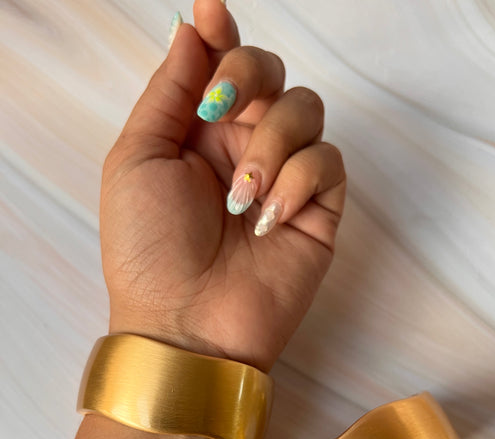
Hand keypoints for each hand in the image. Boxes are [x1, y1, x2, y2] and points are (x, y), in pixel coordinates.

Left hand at [100, 0, 344, 371]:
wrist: (185, 323)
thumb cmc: (149, 250)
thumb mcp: (137, 160)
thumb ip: (170, 91)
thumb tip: (193, 27)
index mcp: (197, 134)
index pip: (222, 65)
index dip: (222, 36)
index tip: (212, 12)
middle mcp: (243, 148)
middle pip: (271, 74)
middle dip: (247, 78)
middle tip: (219, 111)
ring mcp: (283, 179)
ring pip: (306, 110)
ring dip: (271, 144)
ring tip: (240, 200)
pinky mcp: (318, 211)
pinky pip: (329, 163)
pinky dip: (299, 182)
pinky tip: (269, 219)